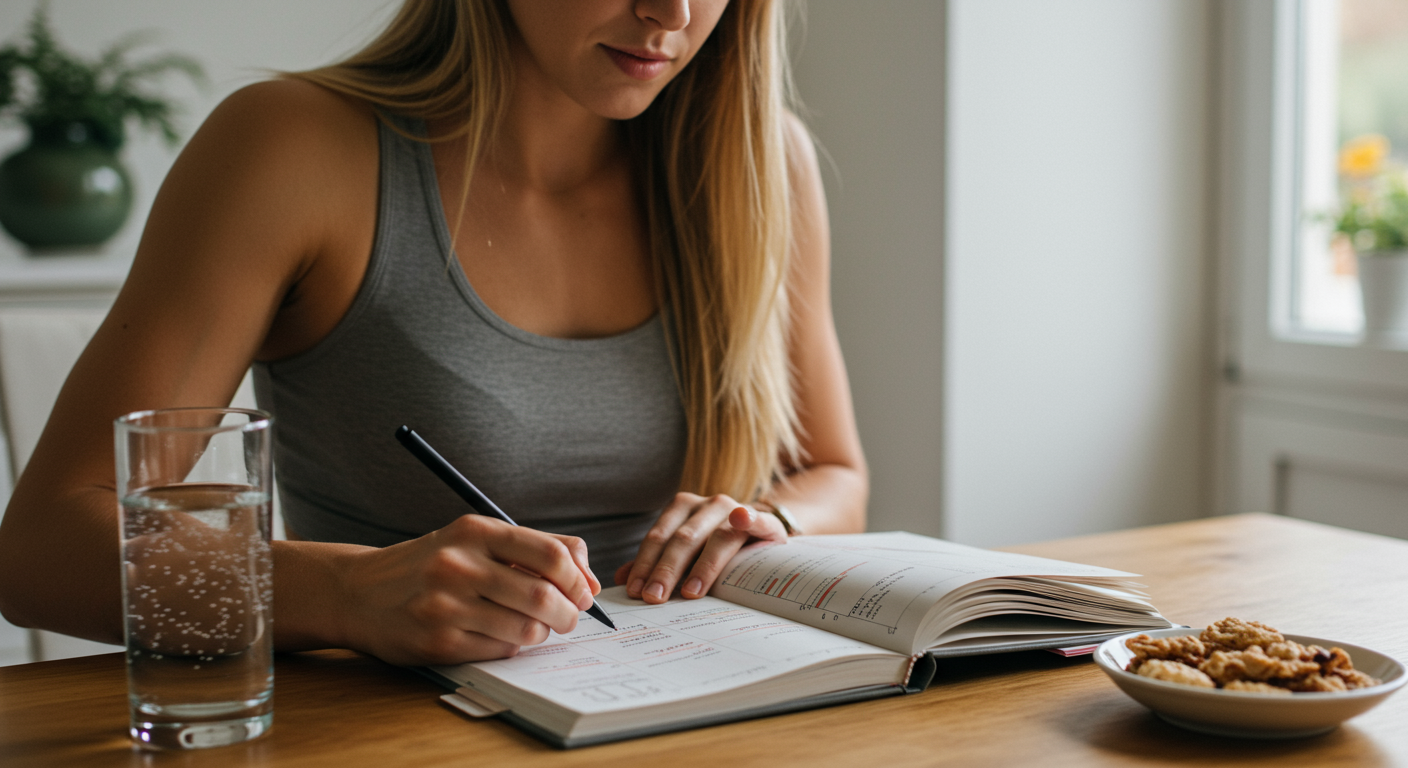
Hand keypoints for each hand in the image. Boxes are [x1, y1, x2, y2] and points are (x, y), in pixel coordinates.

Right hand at [332, 515, 599, 665]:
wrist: (359, 591)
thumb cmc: (431, 563)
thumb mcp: (476, 538)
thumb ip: (534, 548)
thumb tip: (590, 579)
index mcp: (475, 531)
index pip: (550, 554)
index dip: (579, 579)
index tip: (584, 592)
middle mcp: (459, 565)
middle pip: (543, 596)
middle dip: (568, 613)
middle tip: (568, 617)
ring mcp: (446, 605)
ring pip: (526, 628)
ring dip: (541, 632)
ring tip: (532, 625)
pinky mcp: (438, 641)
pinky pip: (500, 650)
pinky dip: (512, 645)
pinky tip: (499, 635)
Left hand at [614, 493, 787, 603]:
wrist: (761, 537)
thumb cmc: (715, 548)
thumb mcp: (684, 555)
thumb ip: (656, 563)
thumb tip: (621, 579)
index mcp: (682, 508)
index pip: (658, 537)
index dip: (644, 564)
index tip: (634, 591)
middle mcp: (707, 505)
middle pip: (682, 539)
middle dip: (666, 570)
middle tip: (654, 597)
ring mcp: (736, 510)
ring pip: (716, 536)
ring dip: (702, 565)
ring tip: (690, 592)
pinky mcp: (764, 521)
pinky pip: (757, 519)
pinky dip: (749, 518)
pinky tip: (741, 519)